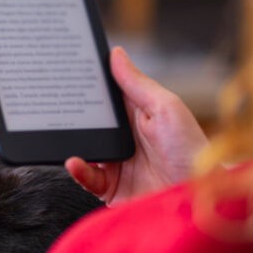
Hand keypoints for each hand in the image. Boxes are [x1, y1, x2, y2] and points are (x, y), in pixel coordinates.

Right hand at [65, 47, 207, 204]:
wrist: (198, 198)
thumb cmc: (192, 150)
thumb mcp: (165, 108)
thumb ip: (137, 84)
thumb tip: (116, 54)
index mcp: (137, 114)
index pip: (107, 96)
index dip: (89, 84)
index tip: (69, 71)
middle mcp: (124, 137)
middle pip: (90, 122)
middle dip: (72, 114)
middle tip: (54, 103)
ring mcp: (115, 162)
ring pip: (84, 148)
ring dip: (72, 142)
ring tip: (61, 133)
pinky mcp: (110, 187)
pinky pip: (86, 177)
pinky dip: (77, 170)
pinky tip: (74, 161)